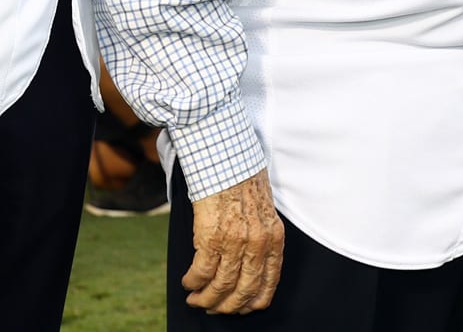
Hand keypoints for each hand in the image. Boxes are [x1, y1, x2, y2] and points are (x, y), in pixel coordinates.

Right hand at [183, 169, 284, 314]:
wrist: (224, 154)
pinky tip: (187, 283)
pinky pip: (201, 272)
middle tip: (213, 308)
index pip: (268, 284)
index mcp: (274, 238)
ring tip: (195, 300)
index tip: (240, 307)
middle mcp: (258, 243)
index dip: (252, 302)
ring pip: (221, 287)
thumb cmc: (240, 177)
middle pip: (244, 291)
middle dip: (227, 306)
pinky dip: (193, 282)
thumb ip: (259, 235)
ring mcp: (235, 242)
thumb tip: (245, 262)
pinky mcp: (211, 236)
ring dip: (206, 299)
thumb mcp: (261, 209)